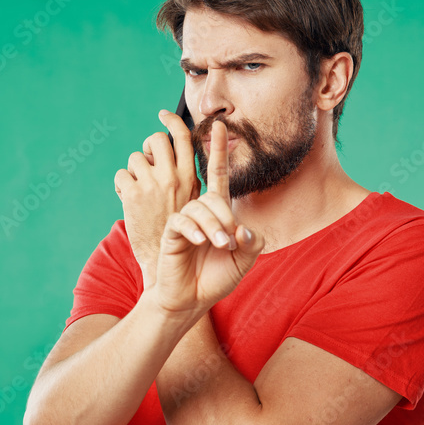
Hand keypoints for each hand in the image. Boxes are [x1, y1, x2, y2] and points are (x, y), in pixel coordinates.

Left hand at [114, 110, 201, 285]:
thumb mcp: (194, 205)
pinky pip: (122, 175)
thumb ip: (187, 181)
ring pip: (137, 156)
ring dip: (135, 169)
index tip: (164, 113)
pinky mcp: (134, 195)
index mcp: (191, 178)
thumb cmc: (181, 237)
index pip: (186, 138)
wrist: (167, 265)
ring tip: (139, 187)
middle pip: (158, 139)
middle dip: (150, 144)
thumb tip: (176, 159)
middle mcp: (174, 178)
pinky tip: (128, 199)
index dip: (174, 121)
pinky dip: (121, 185)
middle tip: (148, 158)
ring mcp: (153, 185)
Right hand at [151, 120, 264, 320]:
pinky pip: (181, 221)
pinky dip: (194, 230)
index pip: (218, 175)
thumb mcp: (245, 260)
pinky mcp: (170, 232)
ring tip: (221, 246)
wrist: (191, 300)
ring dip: (214, 226)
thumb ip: (253, 242)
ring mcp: (184, 221)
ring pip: (199, 208)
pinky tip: (199, 242)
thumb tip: (241, 229)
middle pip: (214, 197)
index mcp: (217, 213)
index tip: (220, 124)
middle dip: (225, 217)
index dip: (219, 151)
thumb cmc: (217, 279)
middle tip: (230, 243)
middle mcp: (199, 212)